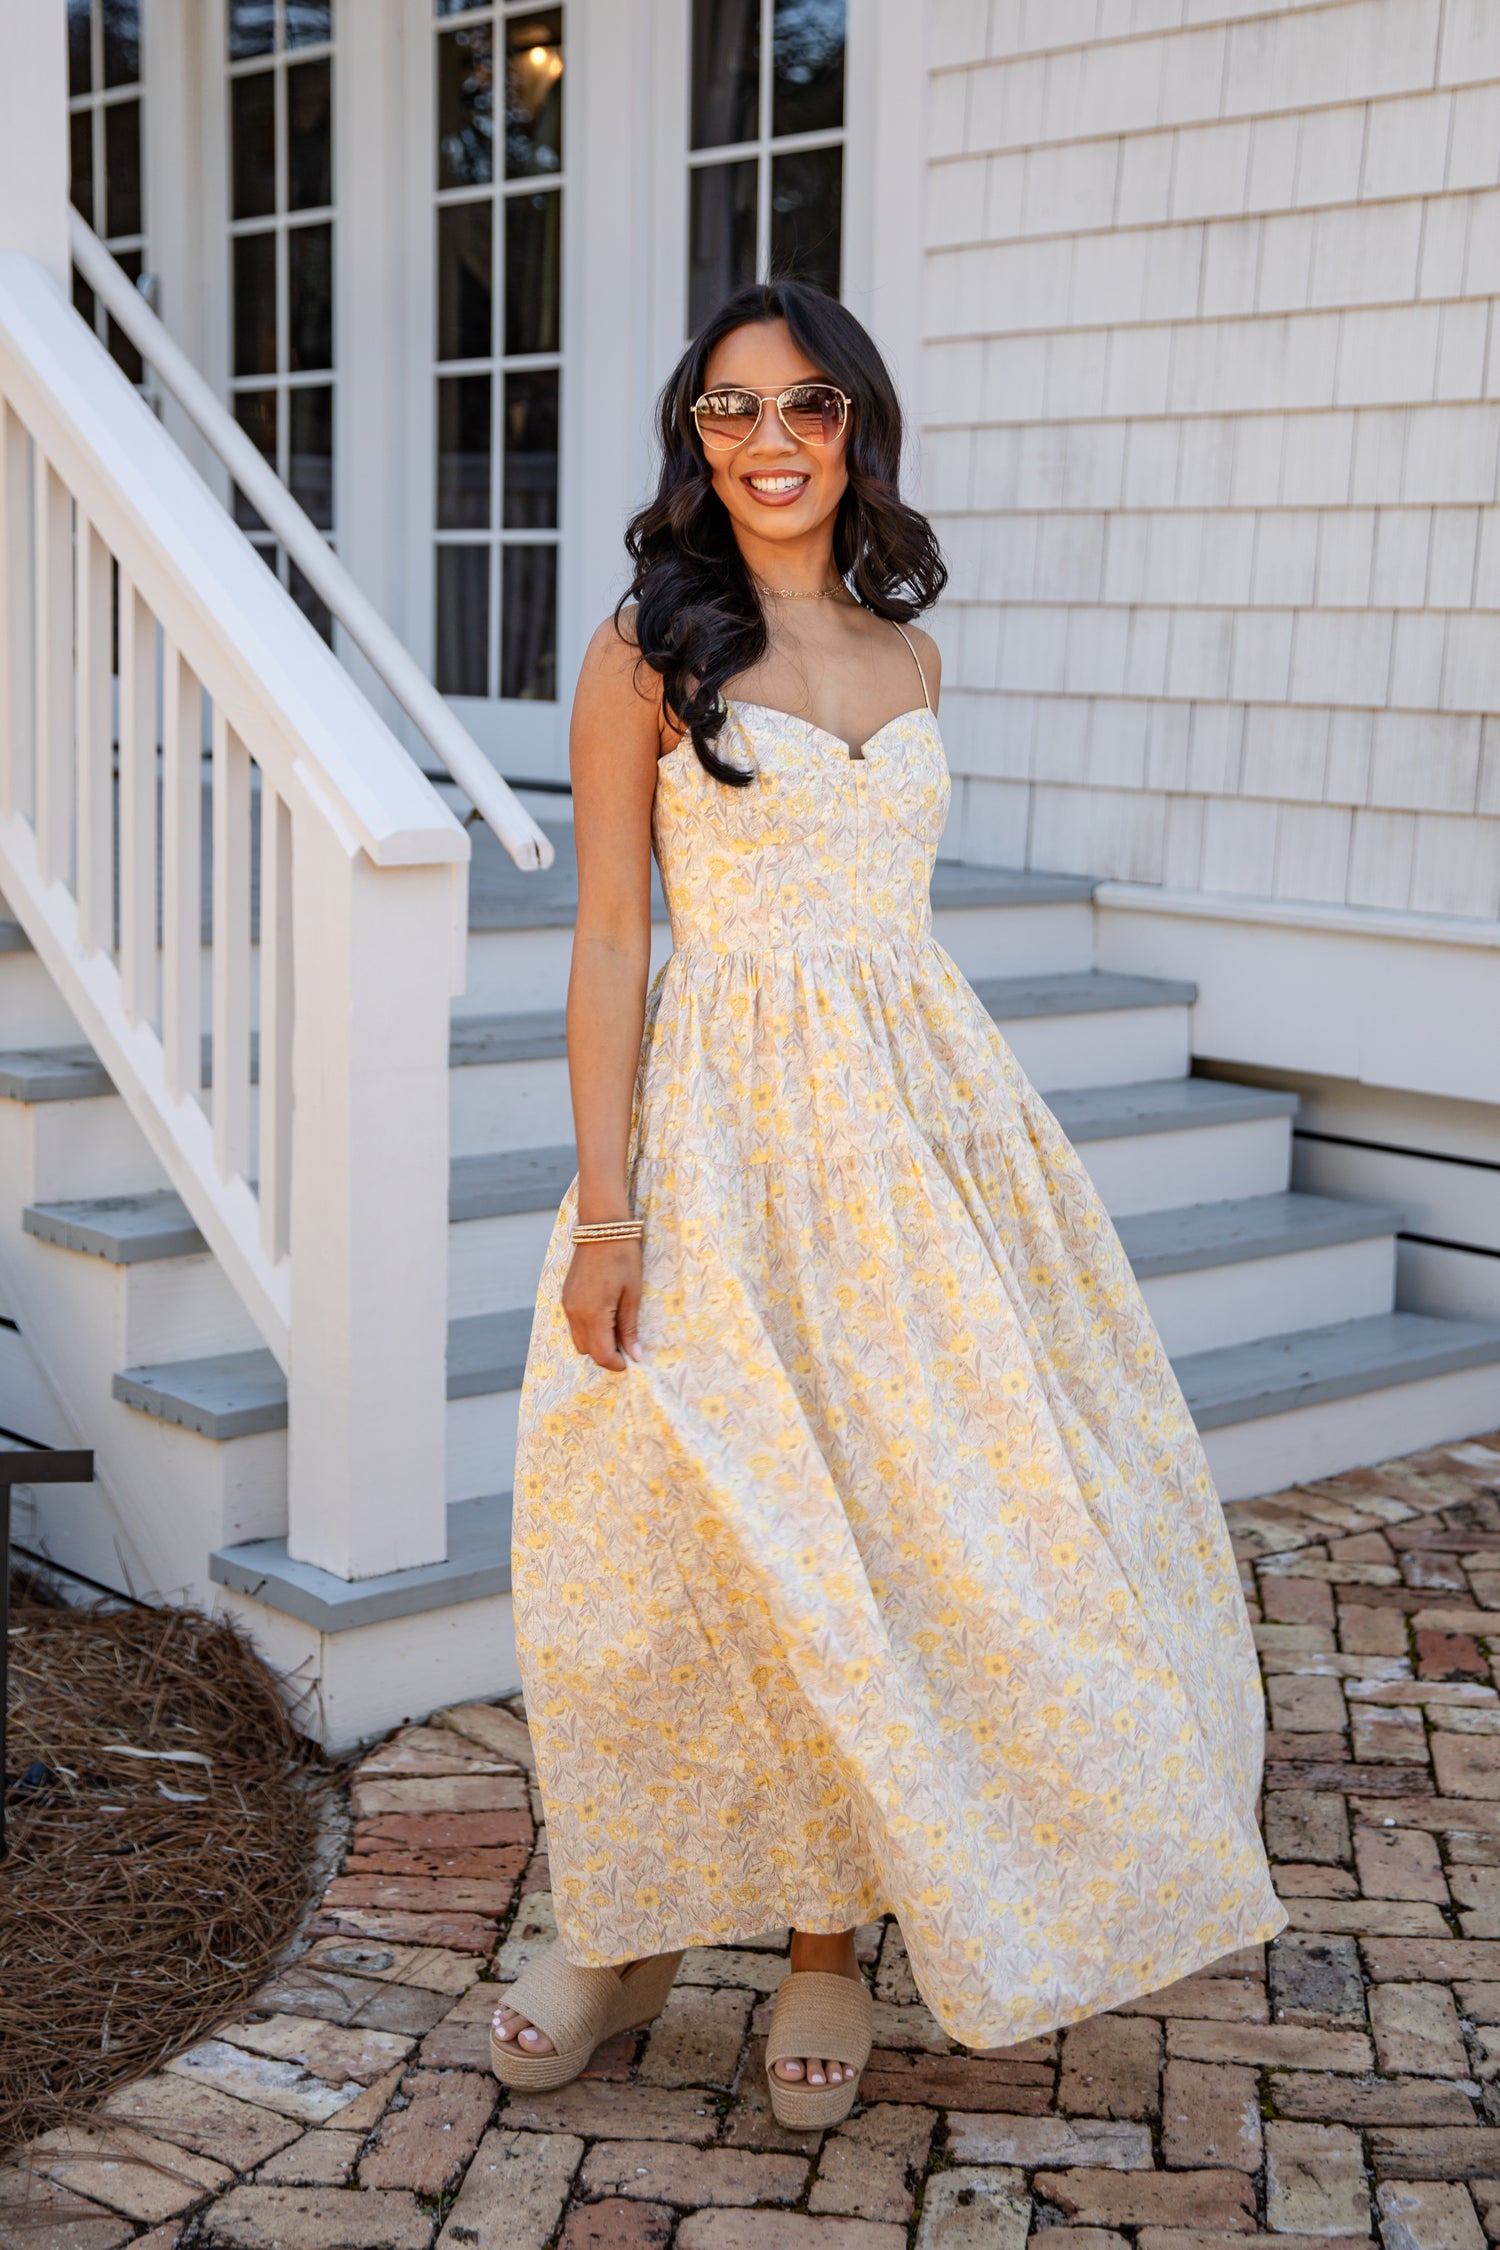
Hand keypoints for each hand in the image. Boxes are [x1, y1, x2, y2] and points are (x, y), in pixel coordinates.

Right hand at [561, 1237, 643, 1370]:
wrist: (601, 1228)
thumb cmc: (623, 1258)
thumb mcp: (632, 1294)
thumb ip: (629, 1328)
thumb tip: (635, 1356)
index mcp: (593, 1314)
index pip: (601, 1355)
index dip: (617, 1364)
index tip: (632, 1361)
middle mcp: (575, 1313)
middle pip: (588, 1352)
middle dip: (607, 1354)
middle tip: (627, 1343)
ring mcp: (567, 1305)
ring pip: (579, 1340)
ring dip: (596, 1342)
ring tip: (617, 1328)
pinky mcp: (565, 1297)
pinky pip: (574, 1325)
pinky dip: (589, 1330)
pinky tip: (606, 1316)